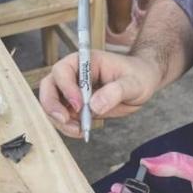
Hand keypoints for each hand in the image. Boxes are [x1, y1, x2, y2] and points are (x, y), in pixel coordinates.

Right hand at [39, 50, 162, 137]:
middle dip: (52, 105)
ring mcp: (73, 90)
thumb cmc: (138, 75)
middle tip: (65, 120)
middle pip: (49, 86)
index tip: (79, 104)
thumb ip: (115, 92)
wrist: (143, 83)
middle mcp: (74, 74)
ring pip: (52, 104)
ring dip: (59, 120)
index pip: (63, 70)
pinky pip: (63, 116)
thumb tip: (94, 106)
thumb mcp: (133, 83)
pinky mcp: (76, 106)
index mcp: (85, 61)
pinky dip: (67, 126)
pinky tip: (81, 130)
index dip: (66, 87)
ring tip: (78, 130)